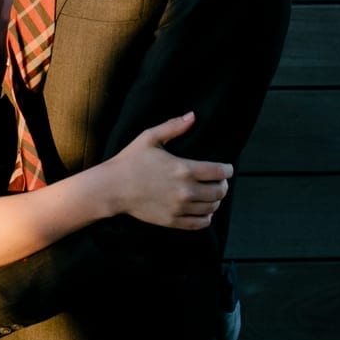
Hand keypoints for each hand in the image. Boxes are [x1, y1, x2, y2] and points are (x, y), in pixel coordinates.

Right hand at [108, 112, 232, 229]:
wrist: (112, 188)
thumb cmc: (130, 160)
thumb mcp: (149, 138)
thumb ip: (173, 127)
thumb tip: (193, 116)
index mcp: (183, 169)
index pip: (219, 172)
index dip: (228, 170)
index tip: (227, 168)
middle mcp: (185, 190)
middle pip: (219, 191)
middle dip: (223, 185)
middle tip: (220, 181)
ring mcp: (180, 208)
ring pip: (212, 207)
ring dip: (216, 200)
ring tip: (211, 194)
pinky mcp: (173, 221)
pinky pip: (201, 223)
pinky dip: (207, 217)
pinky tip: (203, 210)